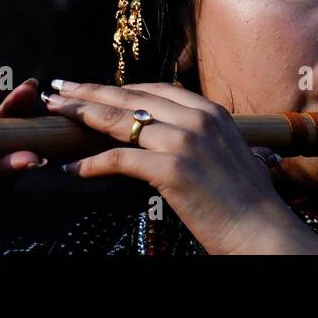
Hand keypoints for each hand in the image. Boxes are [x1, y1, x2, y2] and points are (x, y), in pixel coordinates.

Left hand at [43, 81, 317, 254]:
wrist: (263, 230)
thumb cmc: (248, 202)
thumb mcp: (232, 154)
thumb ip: (207, 139)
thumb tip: (184, 137)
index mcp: (211, 112)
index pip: (154, 90)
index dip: (118, 87)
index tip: (91, 86)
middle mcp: (197, 119)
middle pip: (130, 98)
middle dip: (90, 92)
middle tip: (59, 88)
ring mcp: (184, 141)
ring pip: (120, 121)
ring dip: (82, 116)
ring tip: (55, 114)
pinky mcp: (172, 169)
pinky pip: (120, 159)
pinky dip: (92, 164)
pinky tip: (73, 170)